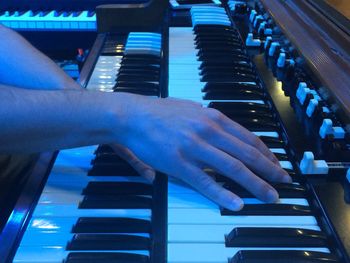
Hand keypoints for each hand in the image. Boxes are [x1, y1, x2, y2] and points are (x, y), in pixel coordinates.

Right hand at [115, 94, 291, 209]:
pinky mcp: (179, 163)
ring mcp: (195, 148)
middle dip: (269, 169)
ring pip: (233, 167)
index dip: (266, 153)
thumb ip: (207, 118)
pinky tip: (237, 204)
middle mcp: (208, 131)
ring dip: (255, 183)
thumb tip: (218, 127)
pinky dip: (223, 193)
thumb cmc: (160, 112)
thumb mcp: (190, 108)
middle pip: (246, 153)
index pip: (247, 138)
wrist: (133, 115)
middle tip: (283, 181)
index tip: (276, 163)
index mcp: (212, 118)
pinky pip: (205, 181)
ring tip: (270, 196)